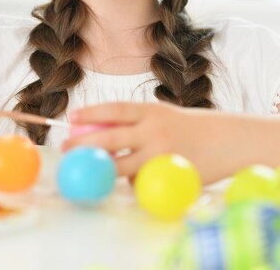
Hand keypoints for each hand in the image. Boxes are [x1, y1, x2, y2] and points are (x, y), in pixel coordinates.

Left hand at [63, 101, 261, 183]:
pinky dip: (133, 181)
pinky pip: (140, 183)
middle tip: (65, 149)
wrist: (226, 141)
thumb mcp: (162, 114)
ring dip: (105, 168)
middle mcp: (154, 130)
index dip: (92, 112)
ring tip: (92, 167)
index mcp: (151, 110)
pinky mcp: (167, 176)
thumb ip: (136, 121)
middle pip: (110, 138)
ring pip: (121, 167)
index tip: (71, 117)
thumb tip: (97, 128)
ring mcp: (161, 155)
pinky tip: (137, 176)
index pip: (115, 109)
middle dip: (84, 144)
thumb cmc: (188, 126)